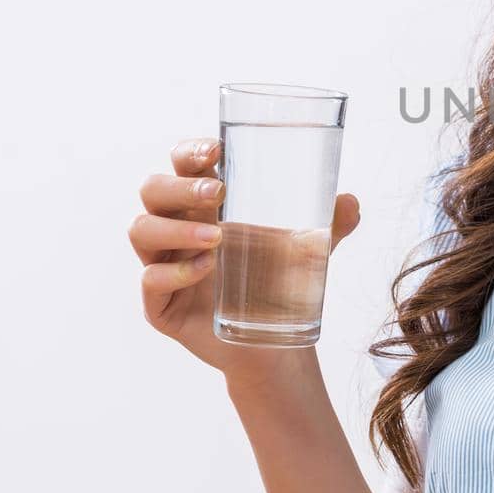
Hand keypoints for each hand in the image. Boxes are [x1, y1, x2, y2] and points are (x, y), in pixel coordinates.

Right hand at [128, 137, 360, 390]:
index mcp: (205, 205)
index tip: (216, 149)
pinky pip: (150, 281)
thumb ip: (331, 224)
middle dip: (179, 185)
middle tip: (217, 193)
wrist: (275, 343)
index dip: (190, 151)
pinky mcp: (160, 305)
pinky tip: (206, 269)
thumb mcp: (309, 249)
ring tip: (217, 238)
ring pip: (141, 230)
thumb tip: (352, 202)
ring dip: (177, 228)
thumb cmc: (279, 282)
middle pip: (153, 190)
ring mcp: (164, 265)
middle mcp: (178, 229)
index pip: (183, 164)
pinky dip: (175, 271)